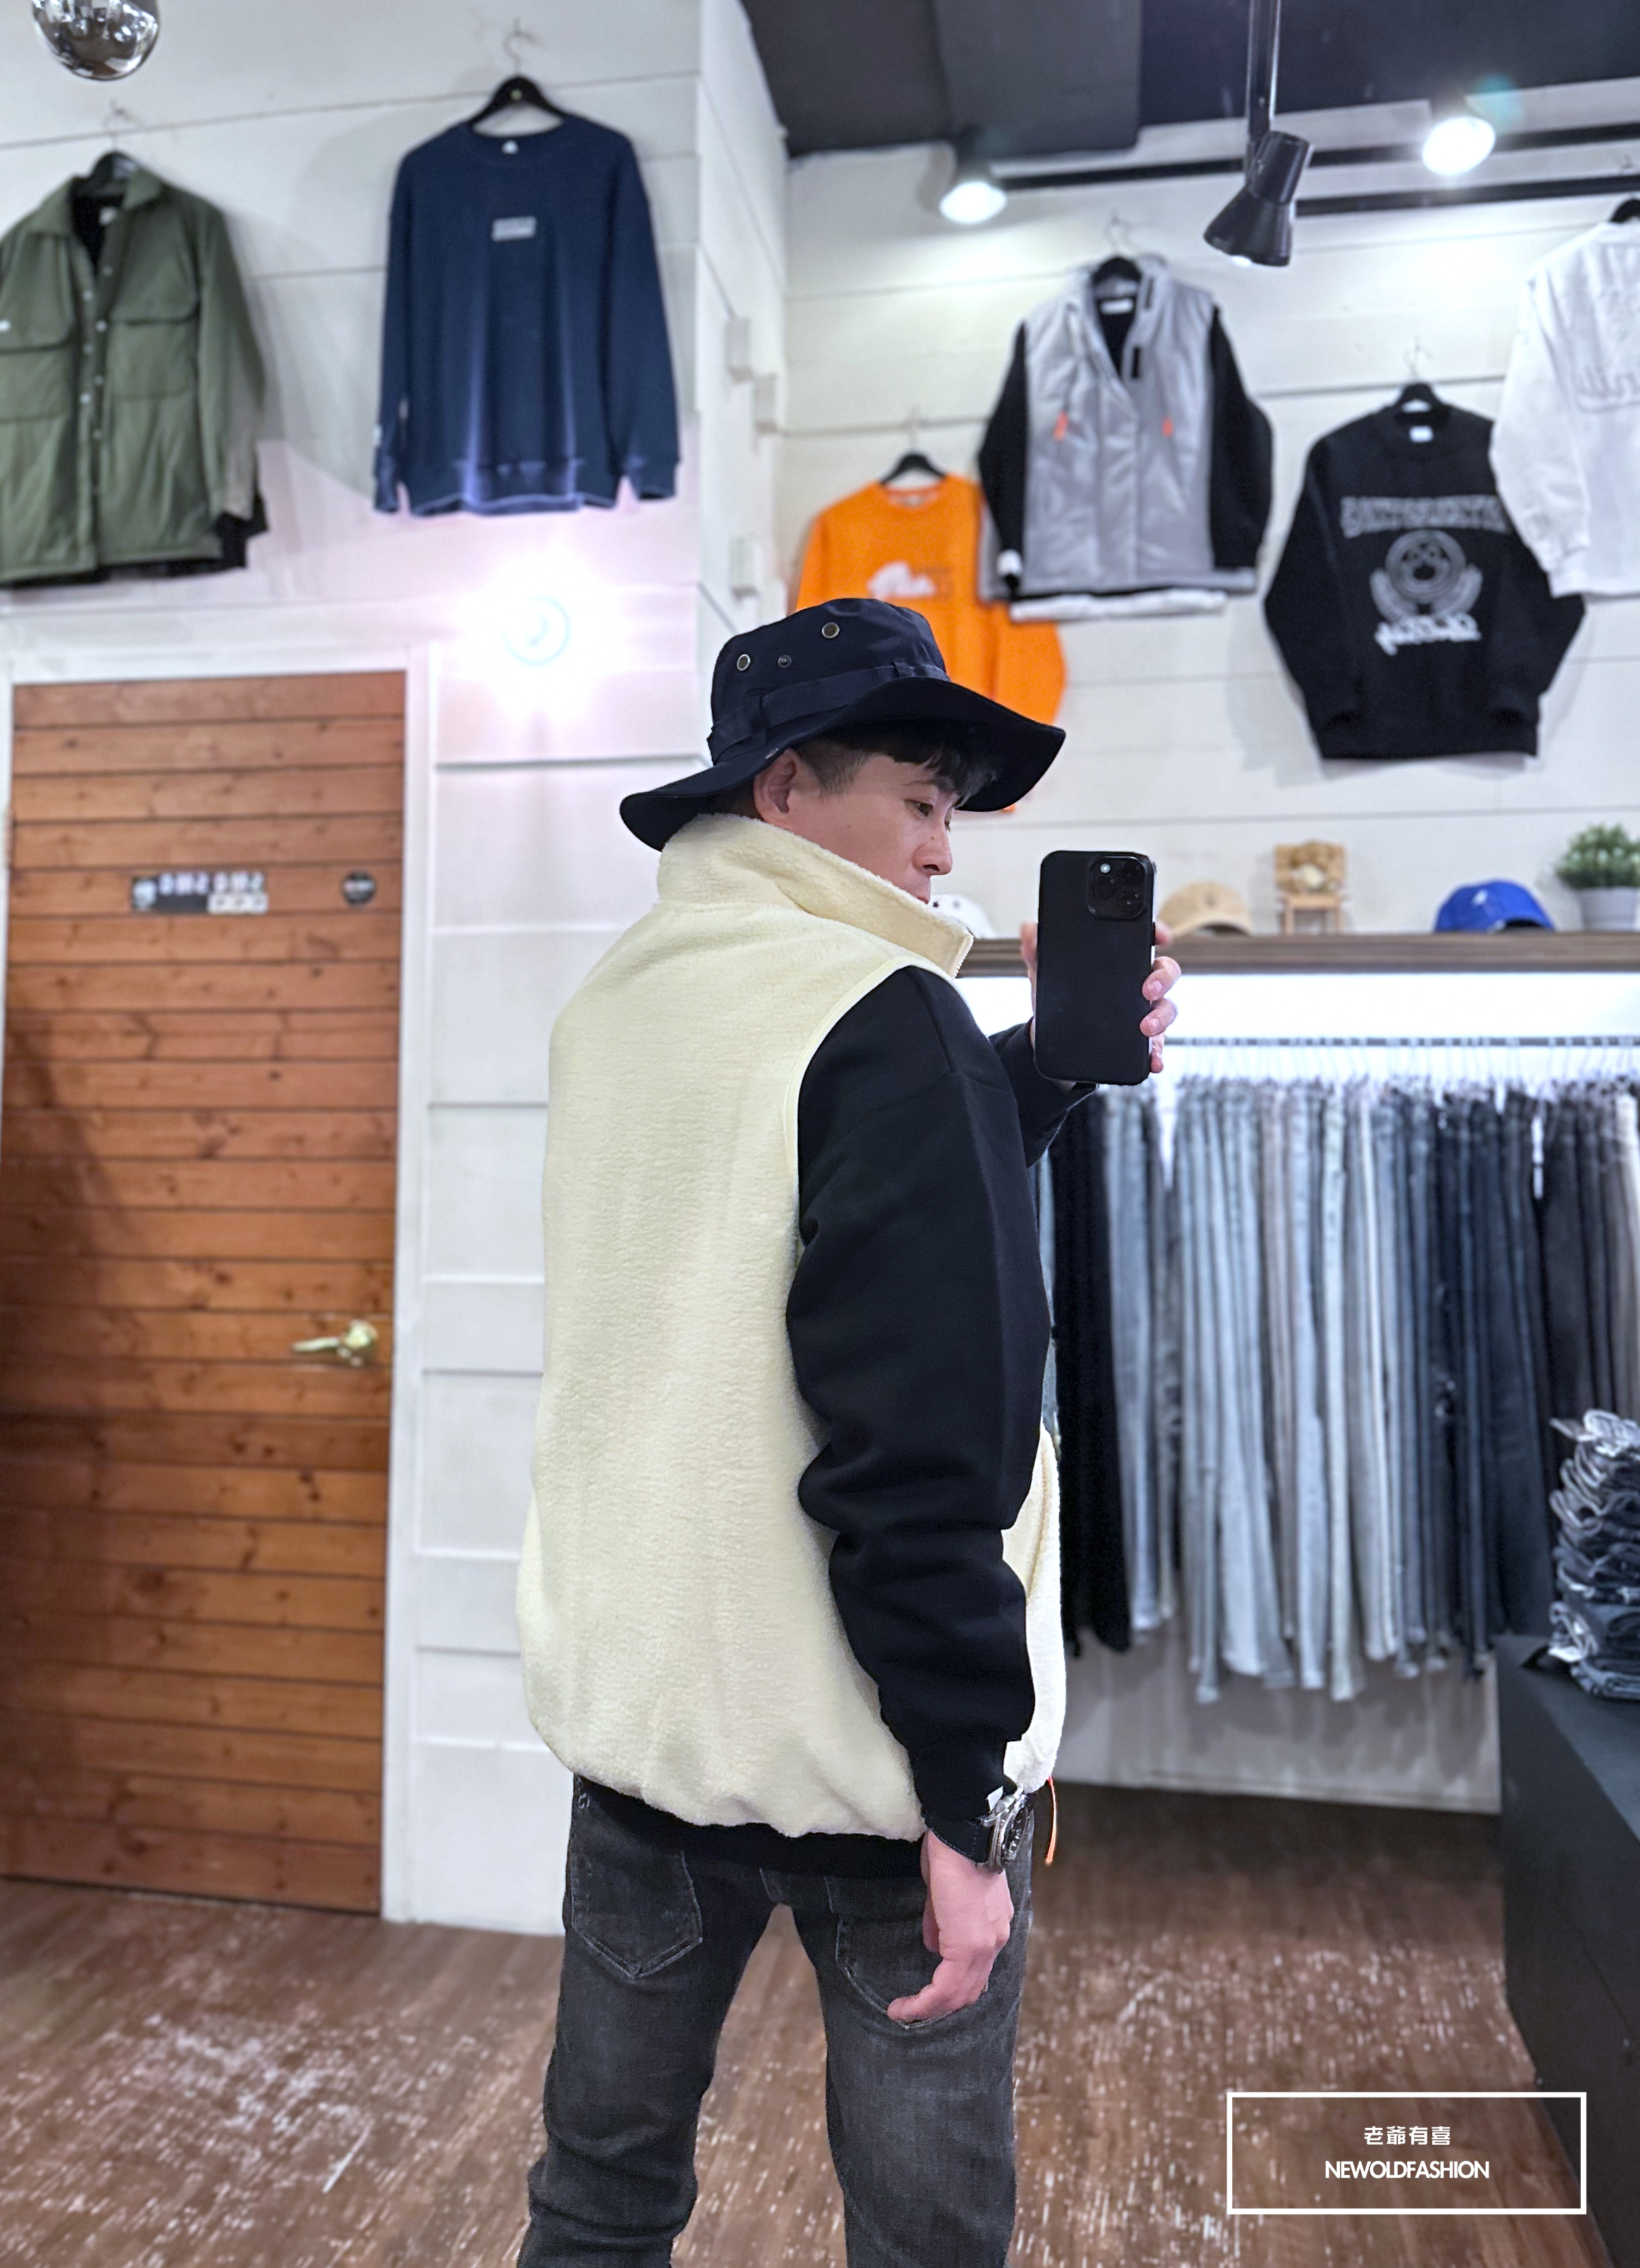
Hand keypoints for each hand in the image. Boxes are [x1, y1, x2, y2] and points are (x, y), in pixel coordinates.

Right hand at [885, 1831, 1014, 2023]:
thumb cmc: (952, 1852)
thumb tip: (934, 1945)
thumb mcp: (946, 1893)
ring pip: (959, 1995)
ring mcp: (986, 1944)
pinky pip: (947, 1987)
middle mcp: (995, 1940)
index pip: (975, 1971)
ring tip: (904, 2013)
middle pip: (970, 1991)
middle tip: (913, 2011)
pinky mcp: (968, 1946)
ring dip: (930, 2009)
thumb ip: (943, 1923)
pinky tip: (906, 2006)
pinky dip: (926, 2002)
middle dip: (940, 2006)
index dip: (951, 1988)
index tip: (926, 1994)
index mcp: (993, 1927)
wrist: (963, 1832)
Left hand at [1020, 917, 1181, 1075]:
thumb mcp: (1045, 973)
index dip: (1159, 933)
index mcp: (1120, 961)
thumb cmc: (1057, 997)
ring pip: (1166, 1009)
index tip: (1162, 935)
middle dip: (1163, 979)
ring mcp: (1143, 1012)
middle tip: (1148, 989)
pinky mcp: (1141, 1040)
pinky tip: (1153, 1061)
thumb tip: (1028, 930)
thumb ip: (1037, 950)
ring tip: (1146, 1028)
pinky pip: (1156, 1046)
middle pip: (1165, 973)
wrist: (1050, 1039)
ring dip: (1161, 1018)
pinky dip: (1157, 1054)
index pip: (1145, 940)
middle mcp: (1138, 984)